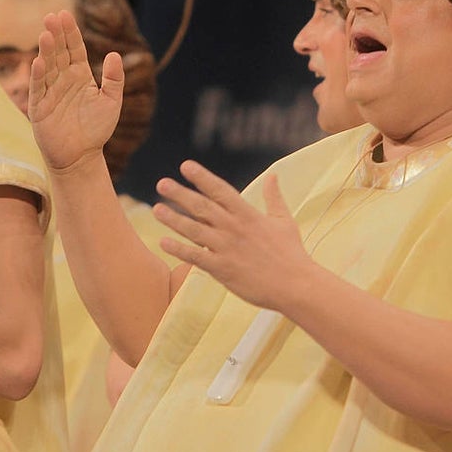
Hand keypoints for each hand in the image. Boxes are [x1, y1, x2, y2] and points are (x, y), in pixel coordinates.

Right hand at [28, 9, 123, 171]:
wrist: (81, 156)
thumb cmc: (96, 129)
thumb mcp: (111, 102)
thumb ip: (114, 79)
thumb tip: (115, 54)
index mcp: (80, 76)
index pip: (74, 49)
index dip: (70, 33)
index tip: (65, 14)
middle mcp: (63, 80)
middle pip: (58, 53)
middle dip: (56, 35)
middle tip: (52, 16)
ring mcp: (50, 92)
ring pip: (47, 66)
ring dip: (46, 50)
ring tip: (46, 33)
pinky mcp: (40, 107)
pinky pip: (39, 88)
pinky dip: (38, 75)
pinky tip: (38, 61)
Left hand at [153, 161, 313, 310]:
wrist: (295, 285)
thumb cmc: (291, 253)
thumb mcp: (283, 220)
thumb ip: (274, 197)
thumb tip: (273, 175)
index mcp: (248, 215)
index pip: (221, 190)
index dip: (202, 177)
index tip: (185, 166)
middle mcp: (234, 228)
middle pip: (202, 207)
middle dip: (181, 194)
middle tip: (162, 183)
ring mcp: (227, 248)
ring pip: (194, 230)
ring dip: (174, 219)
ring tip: (156, 210)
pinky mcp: (223, 269)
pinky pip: (196, 257)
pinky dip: (179, 250)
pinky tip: (163, 242)